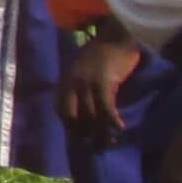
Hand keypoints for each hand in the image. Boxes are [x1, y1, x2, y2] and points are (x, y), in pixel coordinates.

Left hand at [60, 32, 141, 147]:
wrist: (117, 36)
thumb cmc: (104, 53)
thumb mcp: (84, 69)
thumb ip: (80, 86)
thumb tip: (86, 111)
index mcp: (65, 79)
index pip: (61, 110)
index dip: (70, 126)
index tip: (79, 138)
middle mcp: (72, 82)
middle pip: (75, 116)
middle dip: (84, 134)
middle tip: (94, 146)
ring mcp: (87, 82)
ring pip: (92, 115)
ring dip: (100, 131)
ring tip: (108, 143)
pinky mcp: (104, 82)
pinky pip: (106, 107)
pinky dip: (112, 120)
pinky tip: (119, 128)